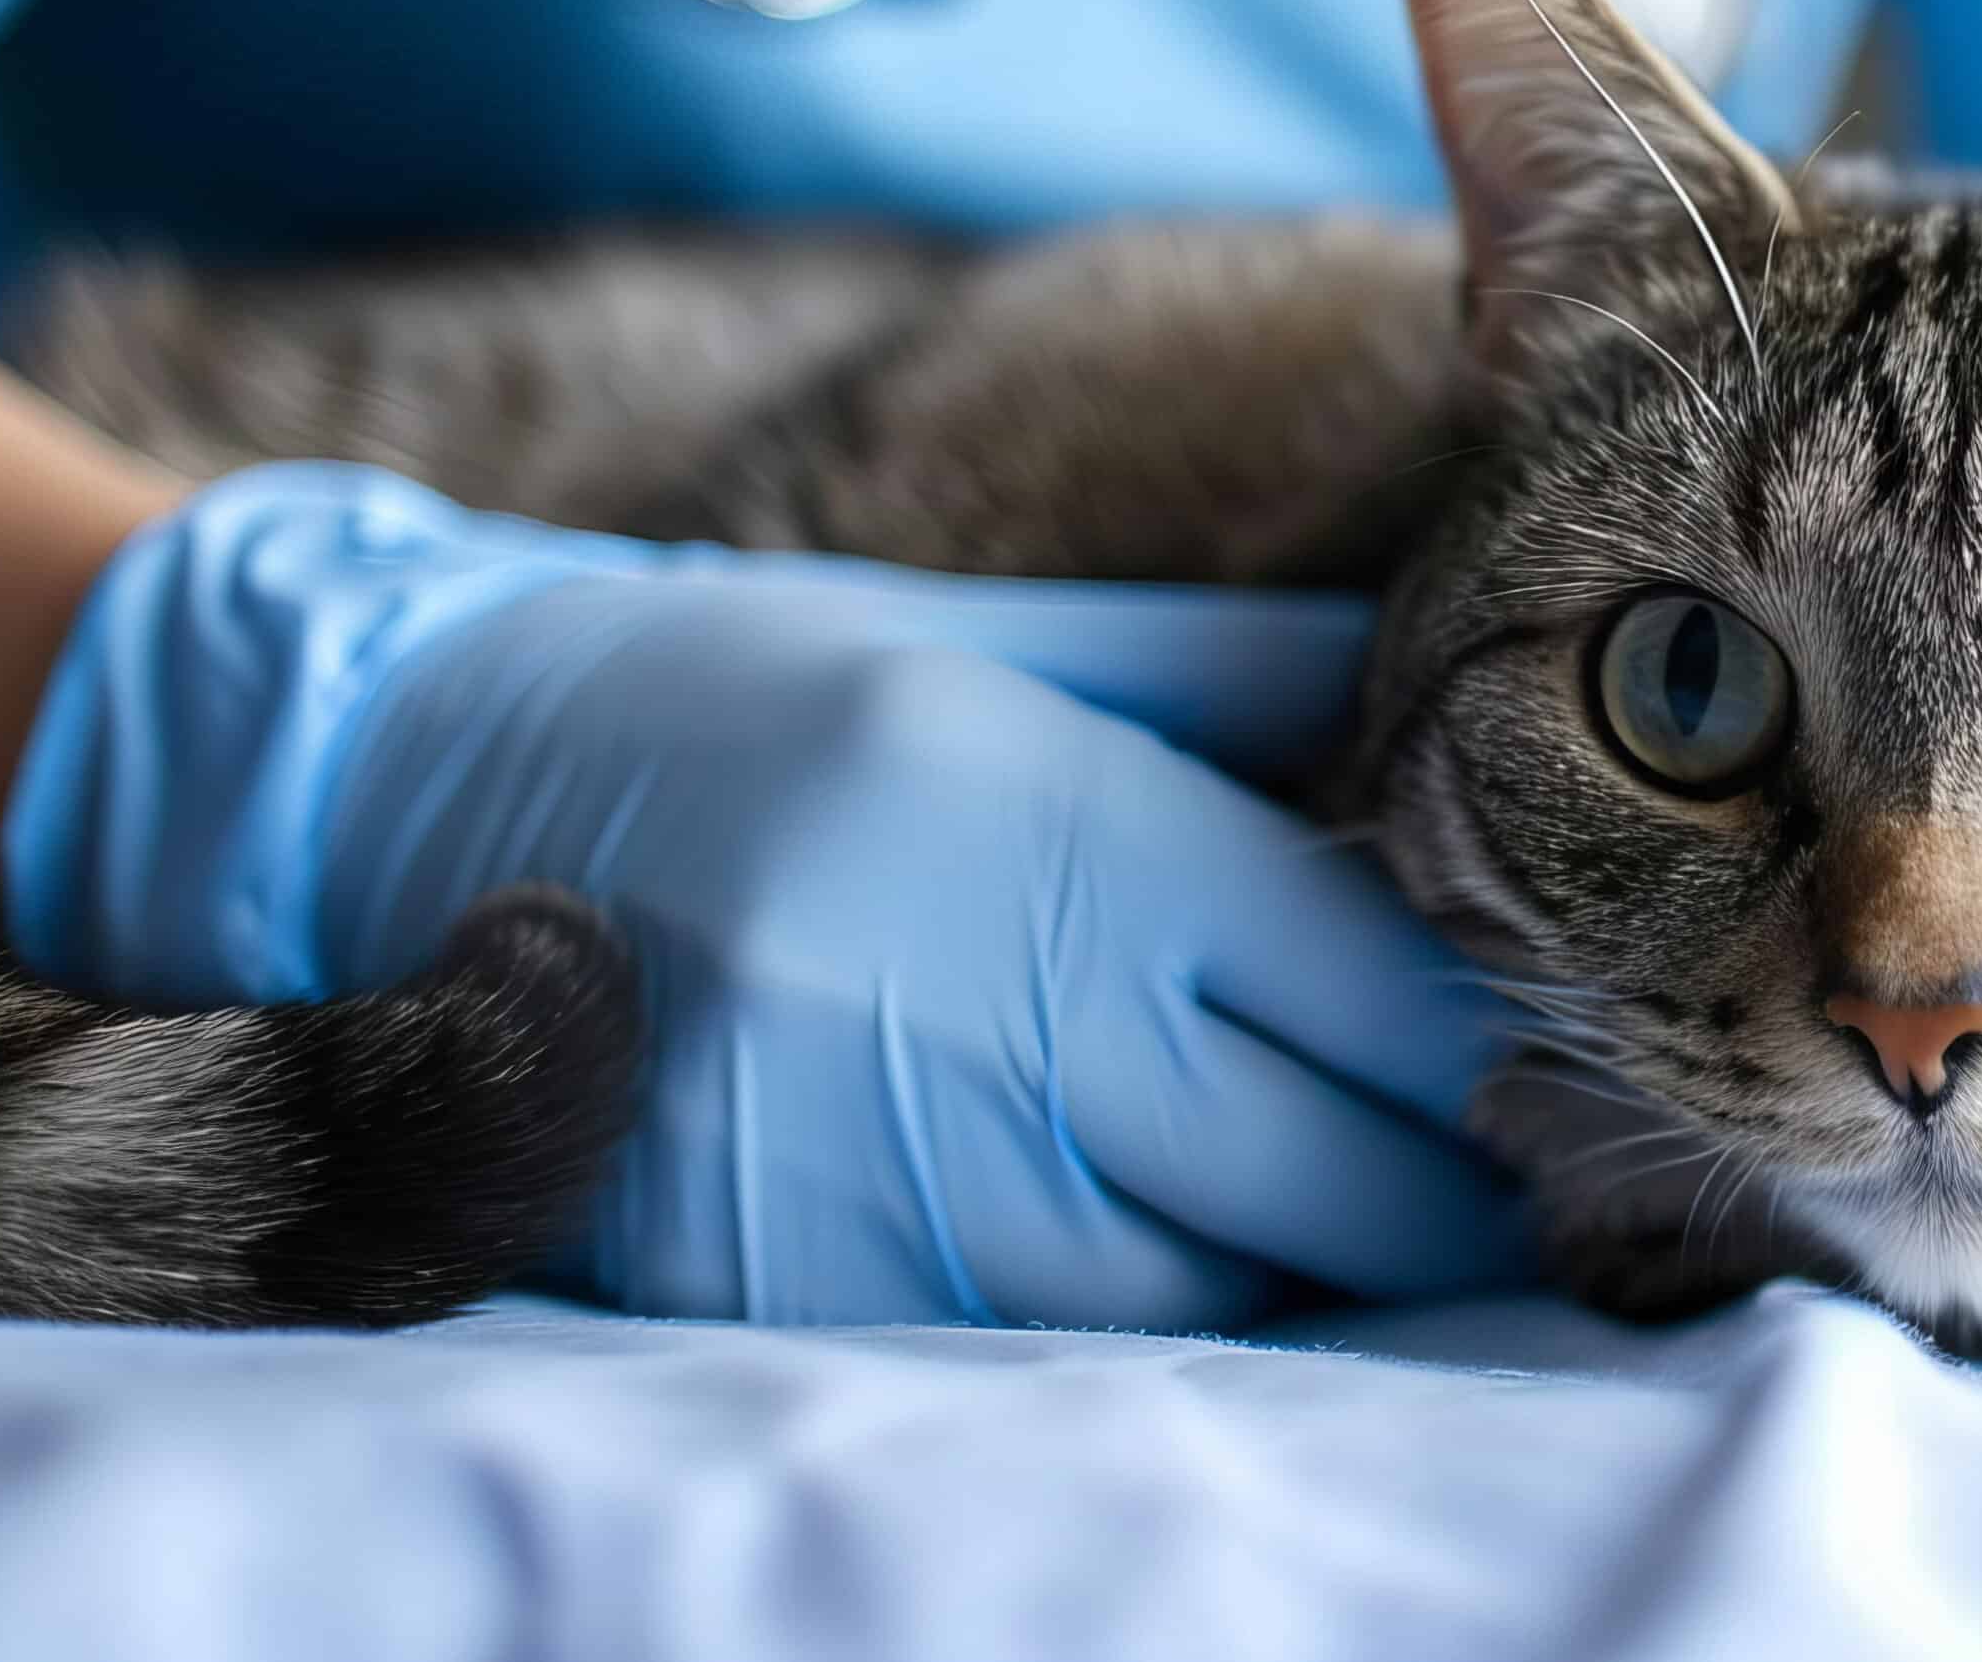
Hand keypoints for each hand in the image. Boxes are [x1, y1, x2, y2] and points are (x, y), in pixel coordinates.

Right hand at [8, 464, 1523, 1327]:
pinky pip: (1023, 1341)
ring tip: (1346, 1229)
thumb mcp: (1001, 640)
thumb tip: (1429, 697)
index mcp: (1066, 824)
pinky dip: (1119, 1310)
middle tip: (1519, 1201)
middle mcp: (990, 1005)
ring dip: (1291, 1272)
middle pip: (1328, 1176)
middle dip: (1448, 1202)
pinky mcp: (775, 1272)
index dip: (1500, 1053)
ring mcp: (878, 1159)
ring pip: (1194, 1290)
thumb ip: (1233, 680)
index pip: (1381, 991)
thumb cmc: (751, 688)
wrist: (414, 777)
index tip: (1566, 1075)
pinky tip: (1155, 1253)